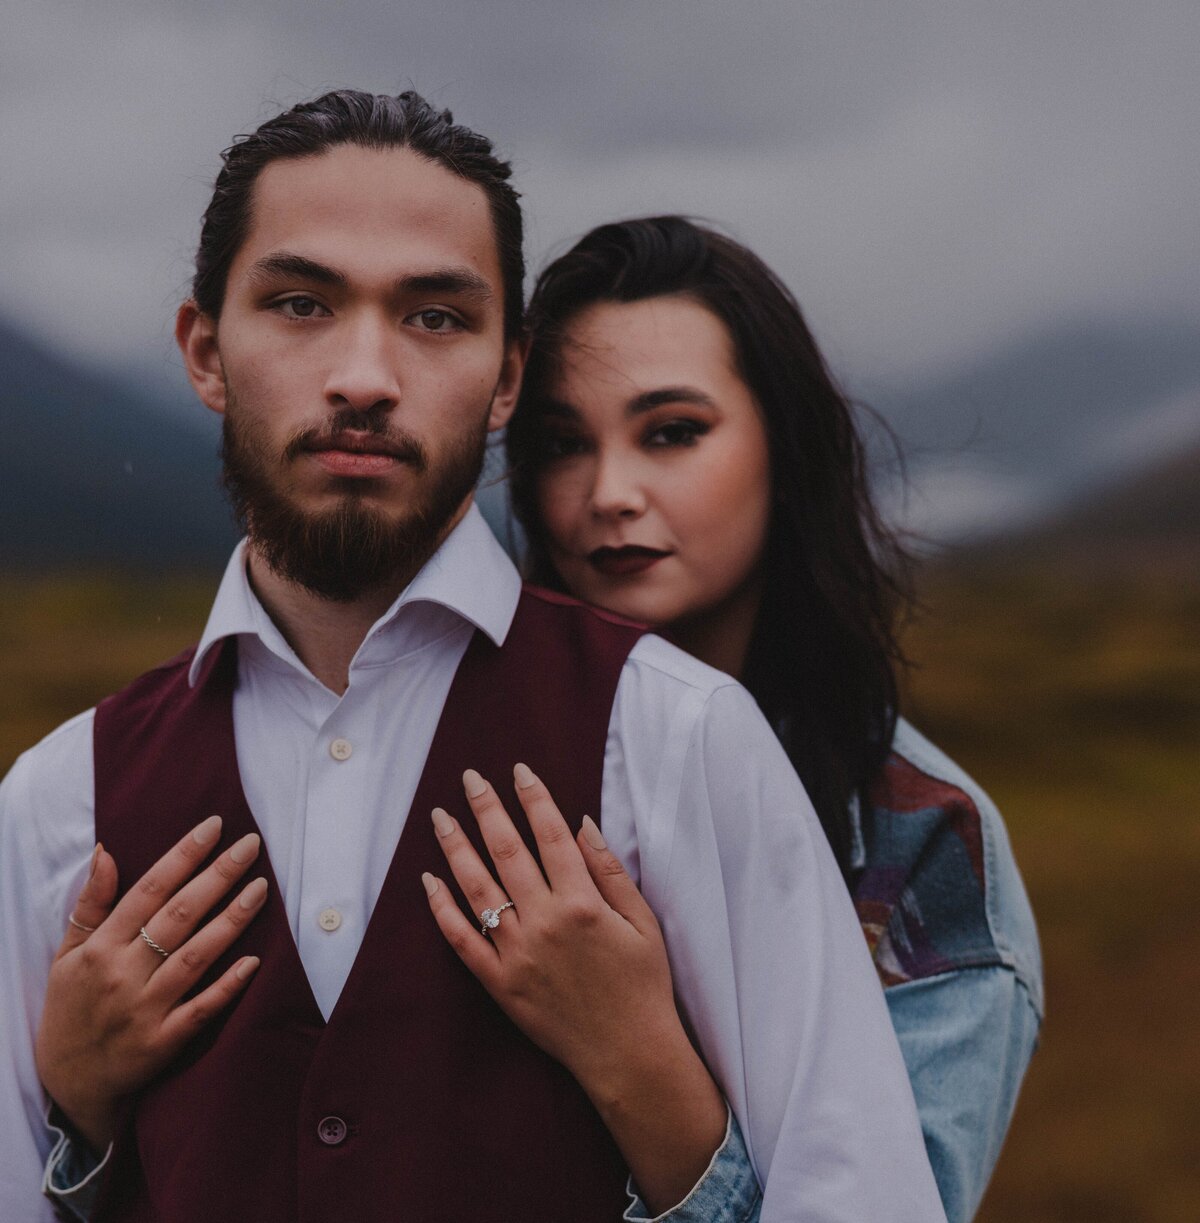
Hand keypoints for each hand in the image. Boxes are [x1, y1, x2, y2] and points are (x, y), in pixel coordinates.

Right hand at [36, 816, 266, 1152]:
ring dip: (231, 920)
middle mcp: (123, 974)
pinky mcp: (163, 1041)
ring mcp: (145, 1009)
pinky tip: (256, 960)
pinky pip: (202, 1009)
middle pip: (179, 915)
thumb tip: (106, 850)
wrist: (66, 1084)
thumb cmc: (71, 1008)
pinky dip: (228, 985)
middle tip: (251, 845)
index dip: (183, 856)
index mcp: (101, 948)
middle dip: (218, 876)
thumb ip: (91, 904)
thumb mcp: (67, 955)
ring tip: (261, 888)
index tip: (215, 826)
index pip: (148, 890)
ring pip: (196, 956)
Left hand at [423, 764, 725, 1214]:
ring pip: (476, 888)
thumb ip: (610, 872)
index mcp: (582, 902)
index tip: (518, 770)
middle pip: (507, 850)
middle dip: (487, 808)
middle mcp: (544, 921)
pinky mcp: (500, 983)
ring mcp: (517, 953)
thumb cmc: (644, 985)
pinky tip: (429, 881)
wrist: (629, 1054)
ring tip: (440, 817)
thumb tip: (581, 825)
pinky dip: (443, 909)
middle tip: (470, 778)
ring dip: (455, 847)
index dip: (533, 797)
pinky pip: (462, 940)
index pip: (550, 834)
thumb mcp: (642, 922)